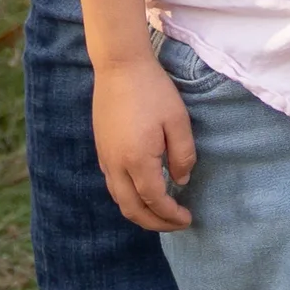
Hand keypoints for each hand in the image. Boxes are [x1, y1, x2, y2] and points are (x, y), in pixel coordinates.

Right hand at [90, 48, 193, 231]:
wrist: (119, 65)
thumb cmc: (153, 90)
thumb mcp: (178, 120)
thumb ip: (182, 154)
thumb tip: (181, 180)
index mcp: (137, 160)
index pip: (155, 200)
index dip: (171, 215)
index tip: (188, 218)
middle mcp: (116, 165)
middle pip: (132, 209)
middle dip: (155, 223)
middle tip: (176, 224)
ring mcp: (105, 158)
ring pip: (119, 200)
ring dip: (140, 213)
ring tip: (162, 213)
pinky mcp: (101, 150)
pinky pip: (113, 185)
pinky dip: (129, 198)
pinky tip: (143, 192)